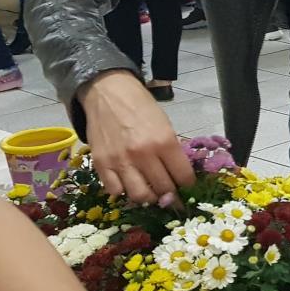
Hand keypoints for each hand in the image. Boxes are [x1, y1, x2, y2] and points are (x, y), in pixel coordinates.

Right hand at [81, 70, 194, 202]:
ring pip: (139, 196)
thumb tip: (179, 175)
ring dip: (148, 197)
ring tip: (151, 191)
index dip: (188, 185)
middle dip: (170, 194)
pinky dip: (123, 191)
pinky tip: (128, 183)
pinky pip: (115, 191)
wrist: (109, 93)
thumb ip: (171, 151)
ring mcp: (120, 161)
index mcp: (165, 142)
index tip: (187, 187)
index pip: (183, 177)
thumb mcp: (165, 125)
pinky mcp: (101, 164)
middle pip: (163, 190)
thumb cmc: (142, 108)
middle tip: (170, 193)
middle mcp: (143, 154)